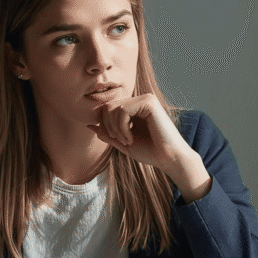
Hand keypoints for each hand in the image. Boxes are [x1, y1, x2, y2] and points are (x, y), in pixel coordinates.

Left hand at [91, 93, 212, 201]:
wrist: (169, 159)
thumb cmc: (150, 152)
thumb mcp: (123, 142)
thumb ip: (108, 133)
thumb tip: (89, 125)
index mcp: (135, 107)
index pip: (108, 108)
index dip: (105, 125)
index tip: (116, 140)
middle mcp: (140, 99)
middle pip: (107, 106)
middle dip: (108, 126)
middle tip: (121, 141)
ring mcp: (145, 99)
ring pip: (113, 107)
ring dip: (115, 128)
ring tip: (127, 141)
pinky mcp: (149, 102)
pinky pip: (122, 110)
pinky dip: (122, 127)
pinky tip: (132, 138)